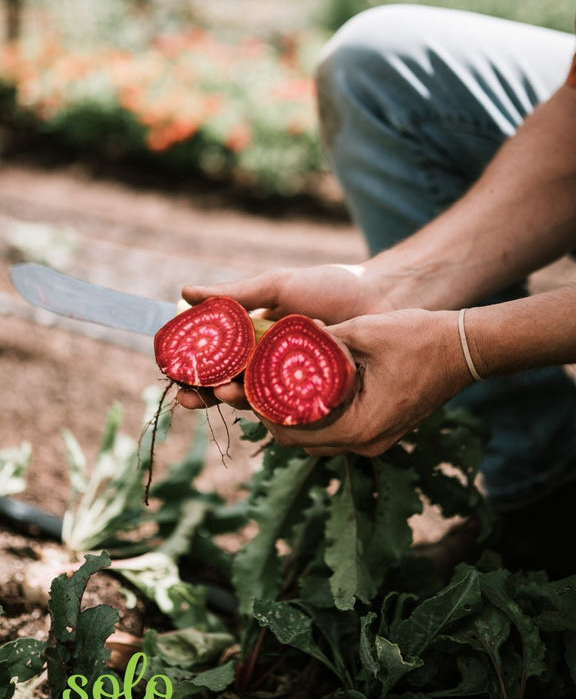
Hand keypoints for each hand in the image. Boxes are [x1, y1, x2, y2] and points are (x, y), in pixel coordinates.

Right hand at [177, 263, 387, 414]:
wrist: (383, 298)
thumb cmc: (332, 288)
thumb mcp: (278, 286)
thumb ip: (234, 294)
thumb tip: (184, 292)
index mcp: (255, 337)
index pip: (214, 357)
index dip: (192, 367)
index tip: (174, 370)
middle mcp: (269, 363)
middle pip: (227, 384)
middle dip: (205, 393)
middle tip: (190, 396)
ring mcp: (293, 382)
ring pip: (254, 400)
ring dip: (234, 401)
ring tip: (226, 394)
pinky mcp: (317, 398)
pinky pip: (289, 410)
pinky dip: (272, 411)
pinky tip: (262, 408)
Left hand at [256, 309, 471, 455]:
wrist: (465, 348)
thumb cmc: (419, 337)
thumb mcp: (362, 331)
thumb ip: (320, 341)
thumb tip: (278, 336)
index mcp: (359, 426)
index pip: (292, 432)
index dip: (263, 410)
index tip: (244, 385)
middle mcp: (365, 442)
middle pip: (301, 442)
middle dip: (272, 415)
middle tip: (250, 385)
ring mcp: (375, 440)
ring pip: (317, 439)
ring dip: (294, 417)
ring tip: (271, 386)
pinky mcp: (380, 431)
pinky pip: (337, 430)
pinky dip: (317, 414)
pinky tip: (304, 389)